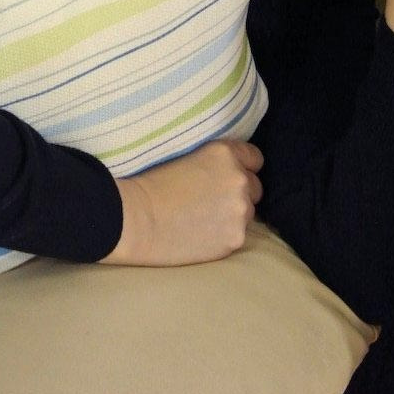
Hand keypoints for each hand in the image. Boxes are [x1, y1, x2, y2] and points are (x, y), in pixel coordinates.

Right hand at [100, 140, 263, 266]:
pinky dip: (224, 234)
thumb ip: (215, 161)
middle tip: (212, 199)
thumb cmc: (151, 184)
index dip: (242, 166)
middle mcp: (239, 180)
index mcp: (225, 154)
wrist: (138, 218)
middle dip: (239, 192)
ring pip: (247, 213)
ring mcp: (240, 211)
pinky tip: (201, 233)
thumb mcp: (187, 156)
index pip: (254, 158)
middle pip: (255, 187)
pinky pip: (237, 234)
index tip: (228, 174)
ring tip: (203, 218)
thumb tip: (227, 171)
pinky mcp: (235, 239)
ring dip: (232, 214)